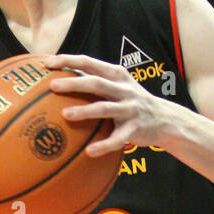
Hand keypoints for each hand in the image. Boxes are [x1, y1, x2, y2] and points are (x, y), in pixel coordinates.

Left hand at [45, 54, 171, 156]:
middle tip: (52, 86)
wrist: (166, 119)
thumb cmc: (132, 101)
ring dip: (85, 111)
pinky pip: (118, 139)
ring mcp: (130, 109)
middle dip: (74, 82)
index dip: (68, 61)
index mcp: (116, 75)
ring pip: (105, 108)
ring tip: (66, 115)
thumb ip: (96, 80)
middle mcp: (124, 90)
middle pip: (96, 83)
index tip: (47, 63)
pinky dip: (104, 145)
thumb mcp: (118, 85)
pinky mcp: (135, 129)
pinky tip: (90, 152)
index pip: (89, 62)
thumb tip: (60, 78)